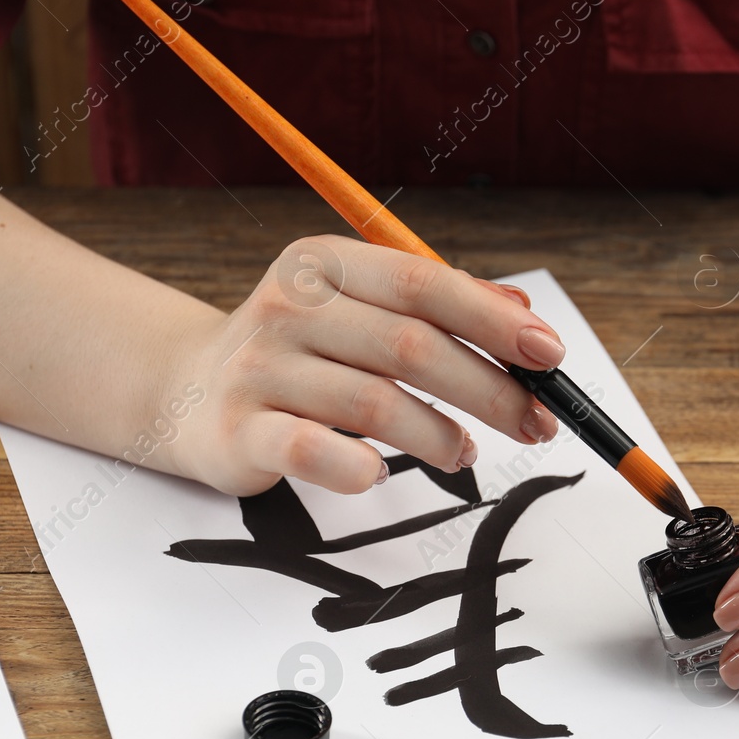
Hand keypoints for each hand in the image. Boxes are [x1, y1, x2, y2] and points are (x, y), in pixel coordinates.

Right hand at [166, 235, 562, 495]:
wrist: (187, 390)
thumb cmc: (301, 353)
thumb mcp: (359, 312)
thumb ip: (436, 309)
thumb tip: (523, 312)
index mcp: (323, 263)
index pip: (422, 283)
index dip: (494, 320)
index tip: (551, 355)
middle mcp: (288, 306)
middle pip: (409, 346)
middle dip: (489, 389)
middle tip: (536, 423)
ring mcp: (259, 369)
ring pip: (374, 404)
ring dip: (439, 436)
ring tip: (466, 454)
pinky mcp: (239, 431)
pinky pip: (313, 452)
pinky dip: (361, 468)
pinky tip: (384, 475)